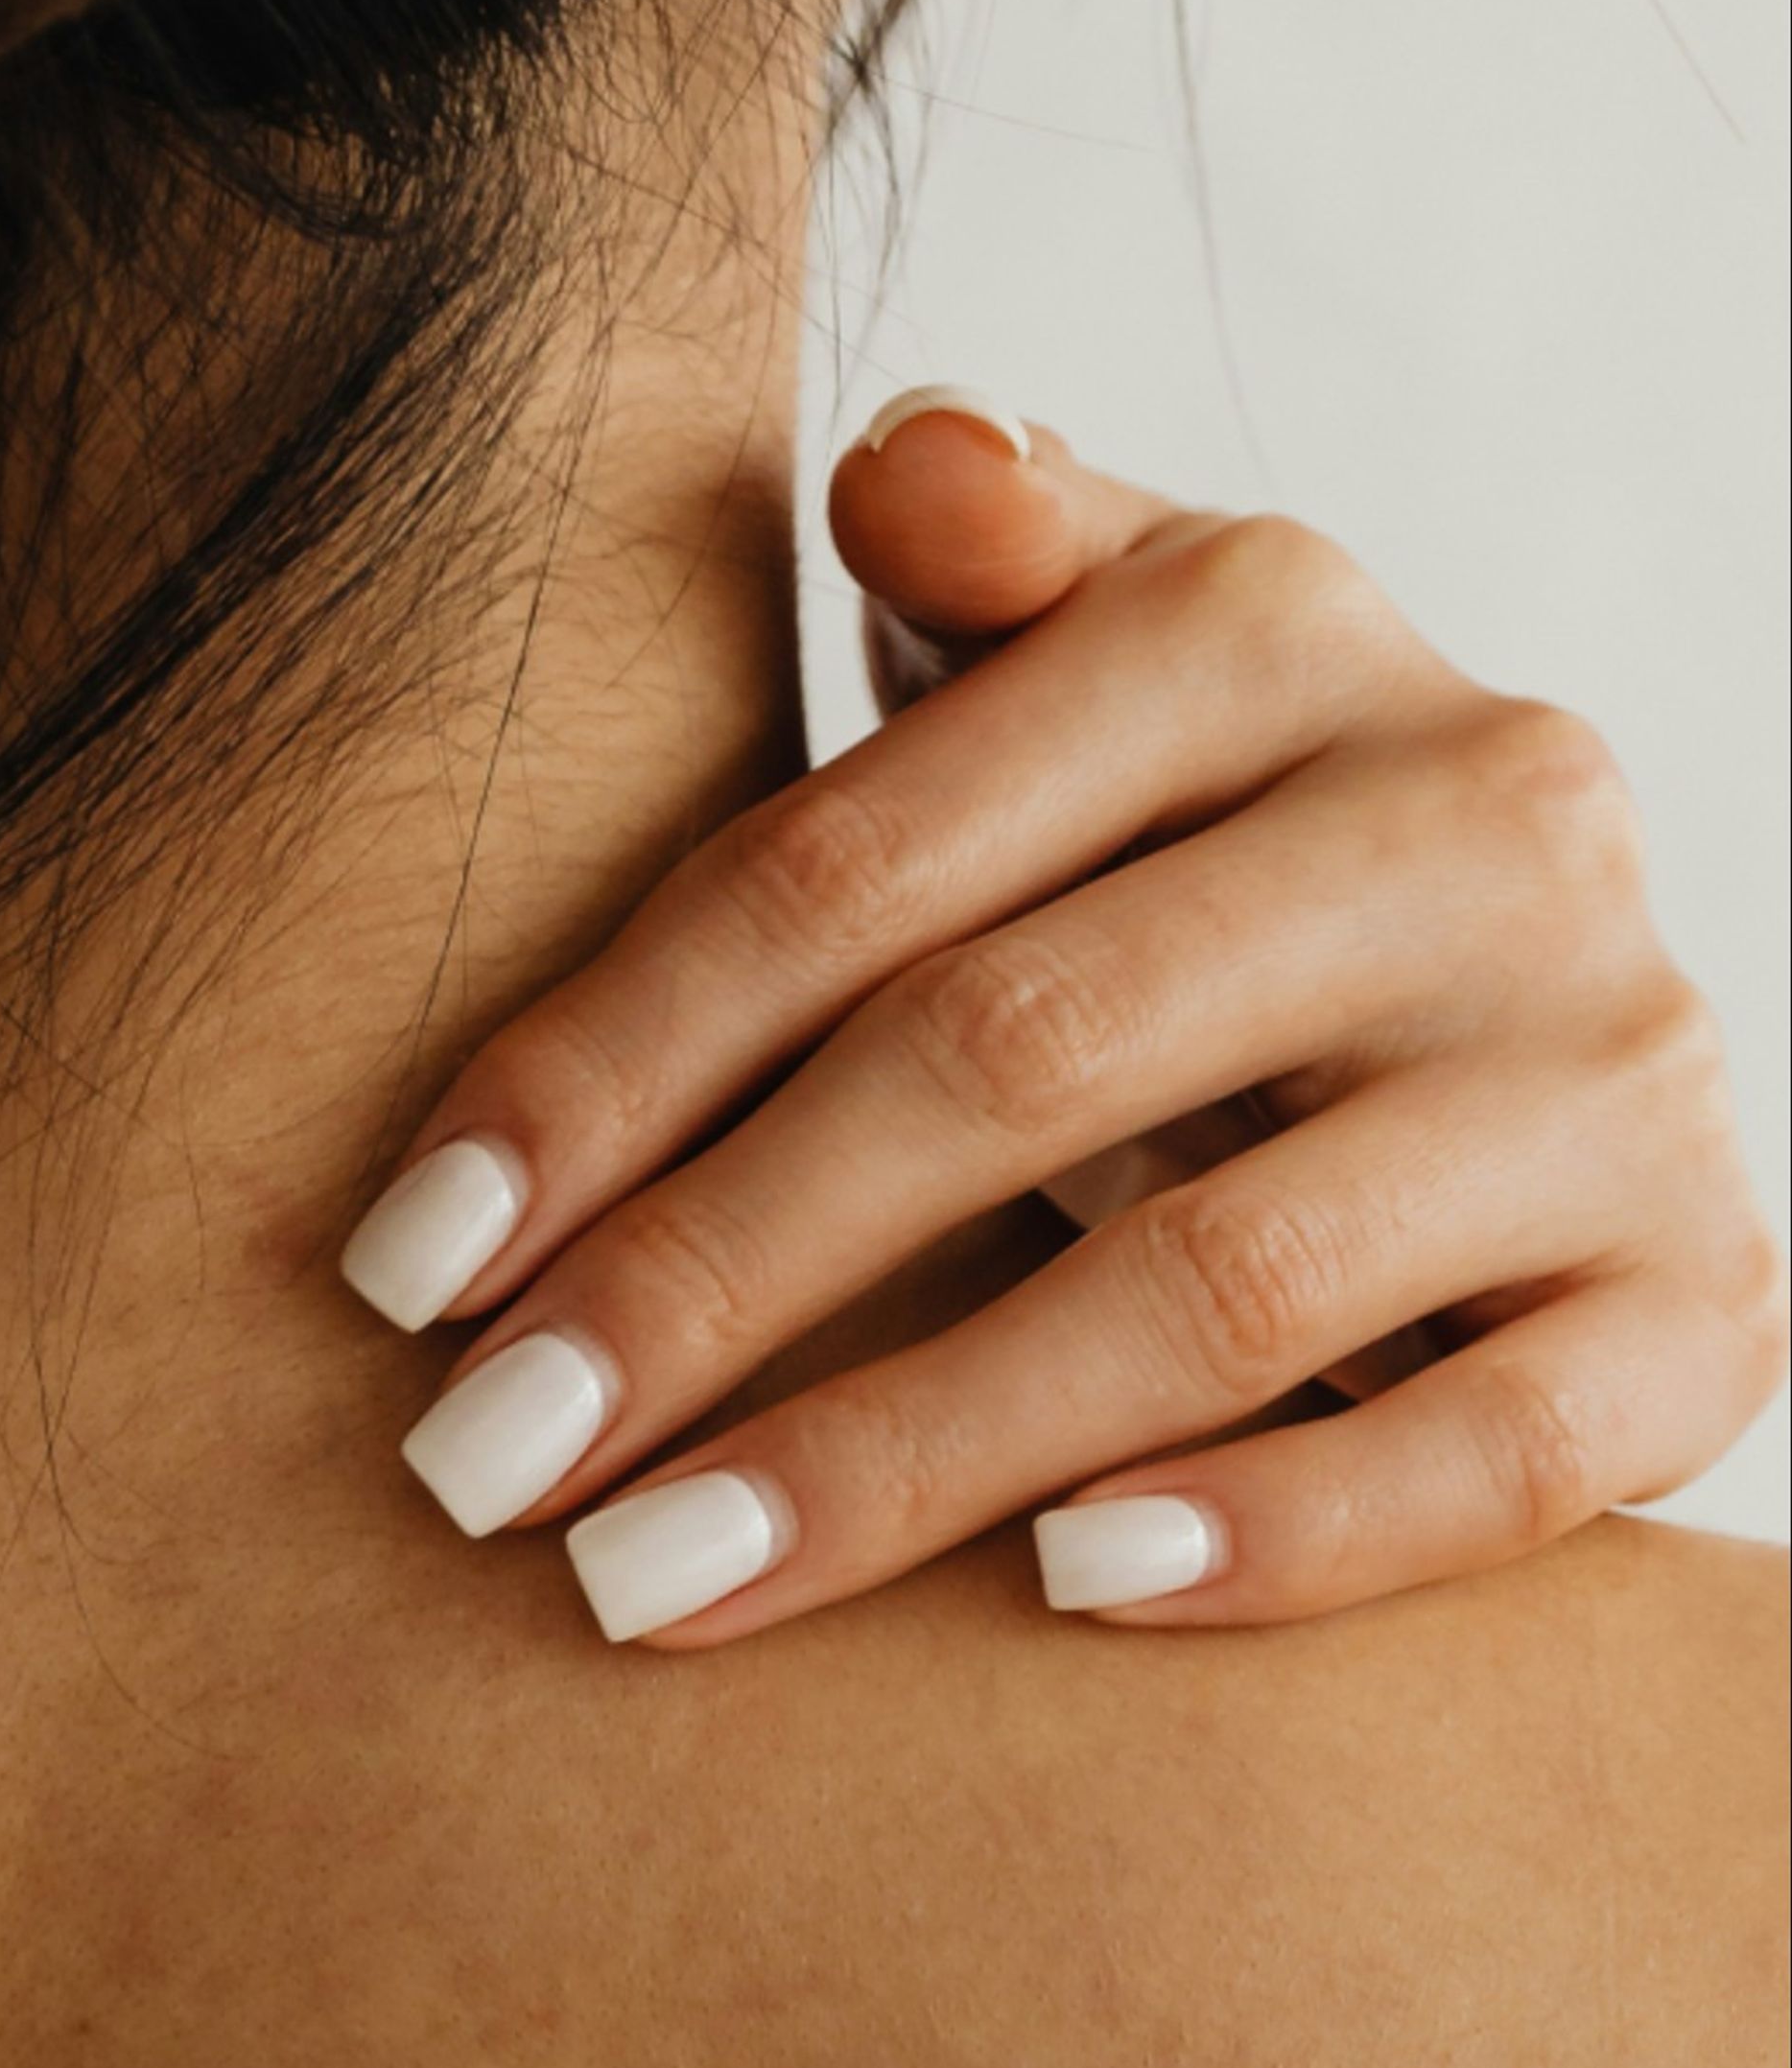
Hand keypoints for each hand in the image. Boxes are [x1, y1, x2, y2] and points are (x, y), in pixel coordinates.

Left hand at [338, 405, 1787, 1643]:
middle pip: (1010, 1064)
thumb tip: (914, 465)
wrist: (1538, 979)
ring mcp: (1613, 1059)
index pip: (863, 857)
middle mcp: (1478, 812)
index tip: (408, 1255)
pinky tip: (1057, 1602)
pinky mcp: (1711, 1289)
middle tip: (478, 1466)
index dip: (610, 1055)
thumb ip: (975, 540)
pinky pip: (1493, 1455)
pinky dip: (1275, 1538)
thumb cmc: (1190, 829)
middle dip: (706, 1280)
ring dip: (908, 1455)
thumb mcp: (1088, 644)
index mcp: (1276, 619)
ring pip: (1219, 1281)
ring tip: (661, 1578)